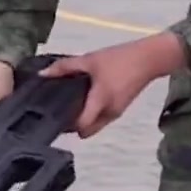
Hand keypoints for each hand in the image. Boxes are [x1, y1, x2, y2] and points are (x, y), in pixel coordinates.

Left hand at [39, 32, 186, 137]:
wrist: (148, 59)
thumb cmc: (118, 59)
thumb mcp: (89, 60)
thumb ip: (65, 67)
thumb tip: (42, 74)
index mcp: (101, 102)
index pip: (81, 127)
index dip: (66, 125)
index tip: (52, 117)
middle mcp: (109, 113)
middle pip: (87, 131)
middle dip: (73, 126)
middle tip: (57, 111)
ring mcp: (116, 113)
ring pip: (95, 126)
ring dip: (83, 120)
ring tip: (68, 103)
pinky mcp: (120, 109)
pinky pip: (102, 118)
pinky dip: (92, 114)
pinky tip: (84, 98)